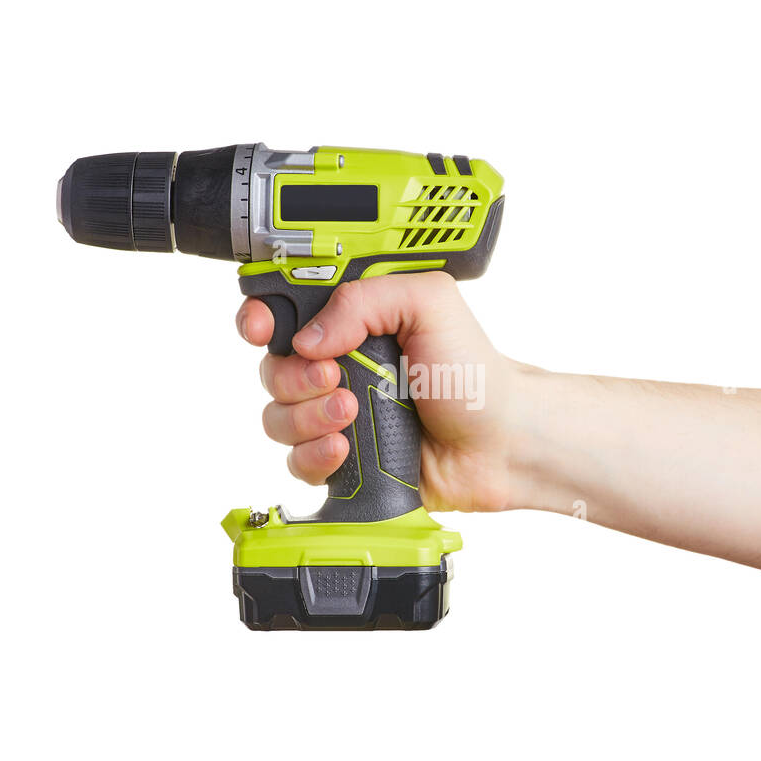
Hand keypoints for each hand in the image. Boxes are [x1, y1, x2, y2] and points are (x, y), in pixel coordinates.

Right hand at [236, 272, 519, 512]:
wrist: (500, 442)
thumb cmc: (473, 373)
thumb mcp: (429, 305)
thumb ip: (366, 299)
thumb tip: (308, 336)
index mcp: (351, 320)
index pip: (281, 310)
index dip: (260, 317)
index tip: (262, 328)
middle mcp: (337, 364)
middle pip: (272, 368)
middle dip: (295, 375)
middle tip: (338, 377)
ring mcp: (335, 414)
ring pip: (277, 416)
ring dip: (307, 417)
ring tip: (353, 415)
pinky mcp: (341, 460)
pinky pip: (296, 461)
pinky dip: (314, 456)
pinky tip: (346, 450)